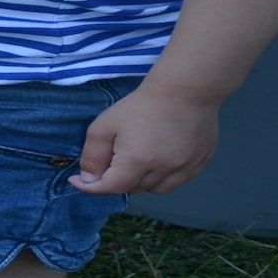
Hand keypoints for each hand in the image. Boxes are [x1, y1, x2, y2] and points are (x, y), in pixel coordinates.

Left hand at [69, 89, 219, 195]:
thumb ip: (93, 154)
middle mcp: (162, 171)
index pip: (110, 188)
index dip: (91, 187)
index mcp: (137, 161)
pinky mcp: (198, 165)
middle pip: (133, 188)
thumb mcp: (106, 124)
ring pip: (155, 189)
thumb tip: (88, 180)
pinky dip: (163, 176)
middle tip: (112, 159)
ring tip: (138, 159)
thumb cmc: (141, 104)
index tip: (79, 181)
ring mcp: (184, 170)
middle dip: (118, 179)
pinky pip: (176, 181)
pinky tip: (160, 157)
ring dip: (141, 181)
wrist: (185, 89)